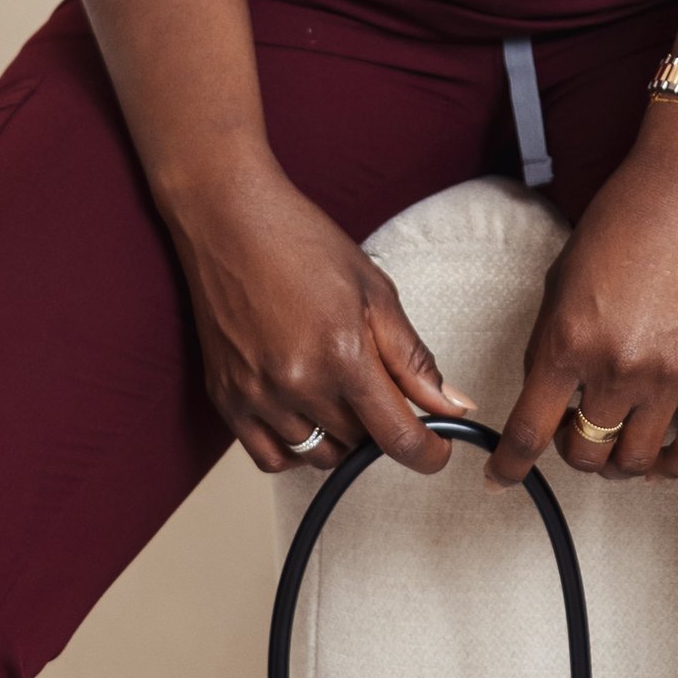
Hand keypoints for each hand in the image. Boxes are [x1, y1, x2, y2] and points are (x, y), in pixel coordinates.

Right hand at [162, 147, 472, 474]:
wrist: (228, 219)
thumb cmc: (301, 242)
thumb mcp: (375, 291)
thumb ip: (413, 358)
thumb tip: (451, 406)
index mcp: (342, 355)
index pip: (397, 437)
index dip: (428, 454)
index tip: (436, 452)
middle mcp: (298, 383)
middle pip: (359, 445)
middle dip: (380, 426)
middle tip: (377, 386)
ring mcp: (257, 395)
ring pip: (318, 455)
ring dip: (340, 437)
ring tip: (338, 391)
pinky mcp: (226, 398)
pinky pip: (270, 458)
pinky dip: (295, 449)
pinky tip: (305, 416)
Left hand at [489, 114, 677, 486]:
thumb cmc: (624, 219)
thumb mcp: (561, 278)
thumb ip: (550, 341)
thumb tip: (546, 395)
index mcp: (567, 340)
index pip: (529, 431)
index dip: (508, 467)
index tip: (498, 479)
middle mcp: (616, 368)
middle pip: (584, 454)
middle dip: (569, 450)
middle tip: (573, 431)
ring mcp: (670, 377)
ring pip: (635, 462)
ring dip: (618, 463)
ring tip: (617, 442)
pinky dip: (670, 466)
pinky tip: (659, 456)